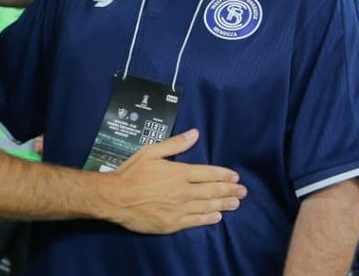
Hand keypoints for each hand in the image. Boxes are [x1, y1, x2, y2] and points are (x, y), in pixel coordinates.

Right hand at [104, 129, 244, 233]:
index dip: (224, 175)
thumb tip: (194, 134)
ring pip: (207, 206)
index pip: (208, 173)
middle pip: (212, 191)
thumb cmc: (131, 173)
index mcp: (179, 172)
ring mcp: (179, 209)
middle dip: (230, 190)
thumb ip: (175, 144)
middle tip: (243, 191)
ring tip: (236, 204)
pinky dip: (208, 219)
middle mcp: (183, 191)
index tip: (235, 177)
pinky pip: (195, 221)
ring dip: (224, 204)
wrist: (115, 198)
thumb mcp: (151, 152)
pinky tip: (217, 217)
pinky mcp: (172, 224)